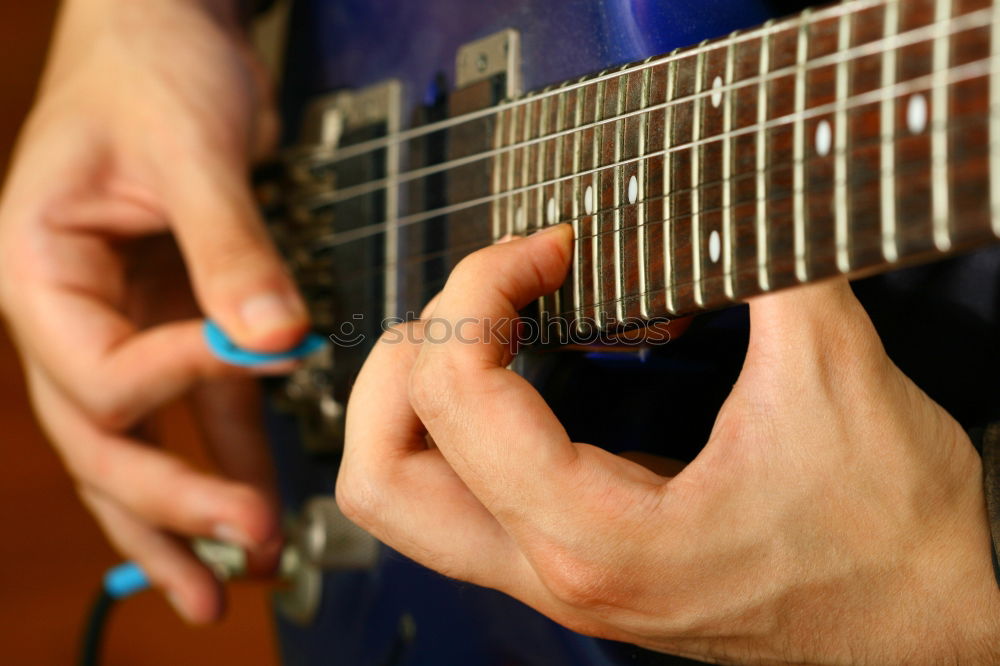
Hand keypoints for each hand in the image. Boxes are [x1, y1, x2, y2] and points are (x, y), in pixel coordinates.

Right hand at [0, 0, 305, 621]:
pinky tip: (260, 498)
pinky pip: (200, 404)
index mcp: (36, 271)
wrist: (167, 30)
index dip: (170, 382)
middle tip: (239, 556)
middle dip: (170, 504)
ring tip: (238, 575)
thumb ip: (229, 247)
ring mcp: (122, 322)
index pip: (95, 370)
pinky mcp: (176, 318)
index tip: (253, 360)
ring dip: (191, 509)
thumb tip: (274, 340)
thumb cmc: (153, 64)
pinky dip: (230, 451)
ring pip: (144, 442)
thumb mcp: (188, 149)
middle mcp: (69, 313)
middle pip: (105, 438)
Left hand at [338, 225, 999, 663]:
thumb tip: (715, 191)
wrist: (922, 628)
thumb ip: (761, 263)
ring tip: (480, 327)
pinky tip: (514, 368)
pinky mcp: (570, 559)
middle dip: (405, 356)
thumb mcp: (834, 373)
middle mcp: (551, 567)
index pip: (455, 394)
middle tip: (484, 295)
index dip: (480, 289)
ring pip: (401, 495)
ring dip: (413, 397)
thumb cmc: (886, 540)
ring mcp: (552, 571)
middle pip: (379, 470)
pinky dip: (455, 423)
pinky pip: (455, 496)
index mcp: (595, 535)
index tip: (548, 248)